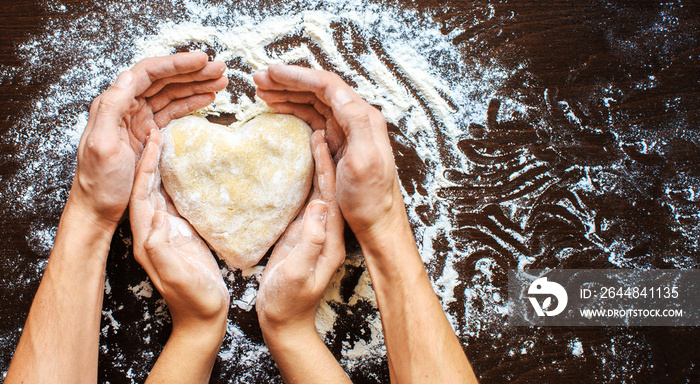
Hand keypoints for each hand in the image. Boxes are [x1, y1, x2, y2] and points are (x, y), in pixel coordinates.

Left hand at [70, 52, 227, 233]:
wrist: (99, 210)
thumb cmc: (98, 182)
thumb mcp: (101, 145)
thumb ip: (111, 107)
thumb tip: (127, 75)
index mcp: (114, 104)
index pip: (148, 73)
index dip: (176, 64)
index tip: (202, 60)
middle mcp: (126, 106)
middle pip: (163, 80)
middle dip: (192, 72)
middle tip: (219, 69)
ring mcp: (138, 119)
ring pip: (171, 93)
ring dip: (196, 85)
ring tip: (220, 82)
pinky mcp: (148, 133)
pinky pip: (172, 111)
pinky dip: (191, 103)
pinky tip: (207, 100)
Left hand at [130, 131, 229, 337]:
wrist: (203, 317)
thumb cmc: (192, 299)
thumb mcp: (176, 276)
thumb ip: (161, 249)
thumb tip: (154, 217)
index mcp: (147, 238)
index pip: (142, 195)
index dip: (145, 167)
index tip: (153, 141)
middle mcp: (153, 230)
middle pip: (146, 187)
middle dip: (148, 158)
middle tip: (157, 130)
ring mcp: (166, 231)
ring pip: (159, 190)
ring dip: (160, 165)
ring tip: (168, 140)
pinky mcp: (180, 232)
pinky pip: (175, 199)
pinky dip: (176, 179)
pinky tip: (184, 167)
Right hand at [254, 65, 404, 243]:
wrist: (377, 223)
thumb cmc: (371, 198)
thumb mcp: (365, 161)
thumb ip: (355, 123)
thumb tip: (339, 93)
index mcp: (362, 117)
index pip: (327, 85)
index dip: (298, 76)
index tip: (272, 73)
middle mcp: (355, 118)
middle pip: (318, 89)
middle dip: (288, 81)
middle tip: (259, 79)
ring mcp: (346, 130)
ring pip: (313, 102)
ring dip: (288, 93)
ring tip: (262, 92)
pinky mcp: (338, 142)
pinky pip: (313, 118)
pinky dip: (294, 109)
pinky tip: (278, 109)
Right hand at [256, 130, 344, 332]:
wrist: (285, 321)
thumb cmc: (290, 301)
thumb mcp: (299, 274)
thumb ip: (310, 242)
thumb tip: (318, 207)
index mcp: (330, 234)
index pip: (331, 190)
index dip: (327, 161)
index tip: (319, 135)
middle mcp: (326, 226)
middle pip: (329, 181)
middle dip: (324, 151)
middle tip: (315, 122)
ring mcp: (315, 227)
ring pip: (318, 184)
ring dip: (315, 158)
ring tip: (307, 130)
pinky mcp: (302, 230)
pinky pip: (305, 194)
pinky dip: (302, 173)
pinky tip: (296, 159)